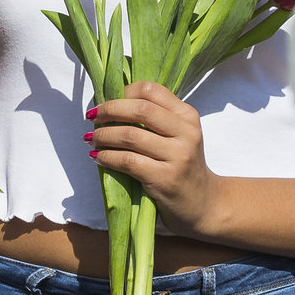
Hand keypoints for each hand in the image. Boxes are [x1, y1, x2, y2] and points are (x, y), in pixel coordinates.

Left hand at [87, 82, 222, 232]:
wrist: (202, 204)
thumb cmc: (182, 166)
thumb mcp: (178, 136)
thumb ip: (155, 119)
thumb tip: (111, 103)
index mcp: (187, 116)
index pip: (151, 91)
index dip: (123, 92)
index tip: (107, 102)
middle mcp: (186, 132)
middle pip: (140, 109)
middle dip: (109, 110)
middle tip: (92, 117)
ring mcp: (177, 156)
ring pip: (130, 135)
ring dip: (103, 135)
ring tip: (92, 139)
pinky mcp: (165, 178)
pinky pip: (127, 161)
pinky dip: (107, 156)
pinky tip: (98, 157)